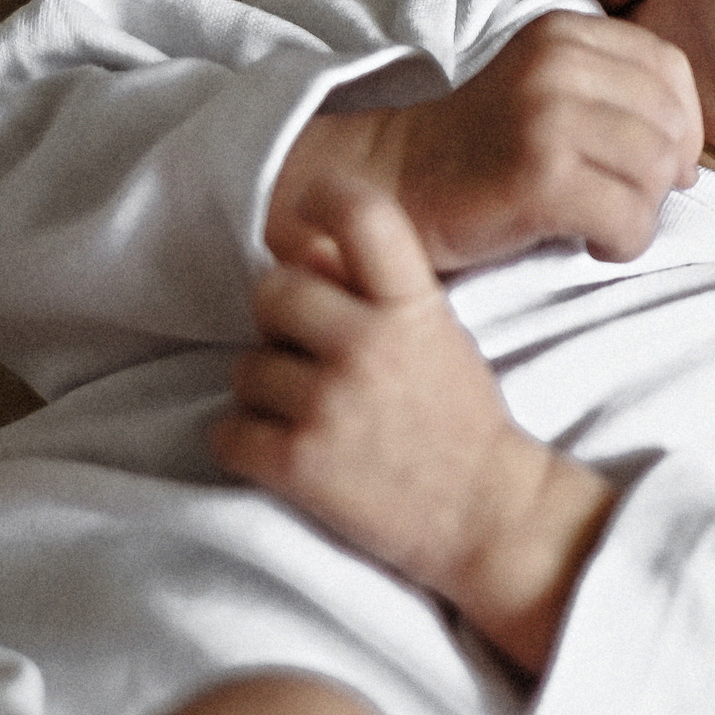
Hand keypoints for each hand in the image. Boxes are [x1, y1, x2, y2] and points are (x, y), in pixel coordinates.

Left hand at [216, 188, 613, 673]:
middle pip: (272, 291)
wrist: (486, 515)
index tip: (305, 212)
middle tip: (311, 358)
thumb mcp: (434, 333)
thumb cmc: (455, 418)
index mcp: (412, 305)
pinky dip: (247, 446)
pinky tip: (289, 454)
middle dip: (280, 324)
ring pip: (246, 369)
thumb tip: (300, 249)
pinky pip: (228, 432)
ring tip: (315, 418)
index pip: (363, 216)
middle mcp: (369, 344)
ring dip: (267, 394)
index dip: (323, 199)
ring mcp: (331, 403)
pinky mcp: (298, 464)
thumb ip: (374, 288)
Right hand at [268, 11, 702, 273]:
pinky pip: (627, 216)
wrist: (395, 184)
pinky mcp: (537, 174)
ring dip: (639, 212)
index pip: (669, 68)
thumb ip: (615, 93)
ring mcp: (544, 115)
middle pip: (668, 123)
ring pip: (654, 170)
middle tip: (616, 201)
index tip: (651, 166)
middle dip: (658, 176)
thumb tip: (692, 156)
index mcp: (562, 32)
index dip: (680, 125)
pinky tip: (588, 243)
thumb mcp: (547, 91)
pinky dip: (622, 242)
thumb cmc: (484, 152)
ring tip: (598, 222)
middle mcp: (555, 62)